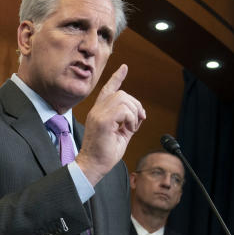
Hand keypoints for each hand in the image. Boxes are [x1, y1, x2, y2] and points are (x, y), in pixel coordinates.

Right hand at [76, 64, 145, 185]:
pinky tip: (128, 129)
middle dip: (135, 105)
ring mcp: (98, 114)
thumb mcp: (120, 134)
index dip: (117, 78)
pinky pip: (123, 110)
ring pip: (123, 99)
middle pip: (122, 93)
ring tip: (131, 127)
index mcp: (99, 112)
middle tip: (137, 122)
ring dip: (134, 113)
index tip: (124, 68)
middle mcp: (97, 110)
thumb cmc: (104, 154)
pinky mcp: (102, 121)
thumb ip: (128, 123)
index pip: (108, 89)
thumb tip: (140, 115)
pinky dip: (131, 119)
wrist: (93, 166)